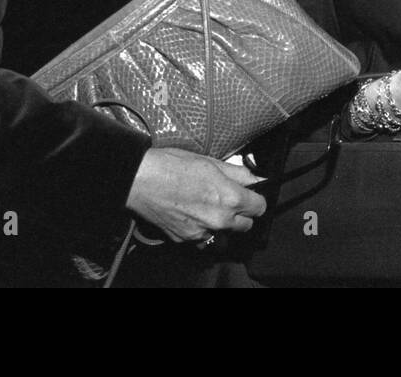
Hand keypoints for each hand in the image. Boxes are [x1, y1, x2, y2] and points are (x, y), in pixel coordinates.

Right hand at [124, 147, 266, 244]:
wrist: (140, 179)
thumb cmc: (174, 165)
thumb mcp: (211, 161)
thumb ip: (238, 173)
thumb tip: (256, 178)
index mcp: (229, 198)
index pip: (259, 208)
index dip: (256, 199)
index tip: (250, 195)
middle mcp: (219, 220)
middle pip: (245, 226)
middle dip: (241, 214)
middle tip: (229, 200)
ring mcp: (202, 232)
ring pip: (223, 233)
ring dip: (220, 223)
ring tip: (205, 206)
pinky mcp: (185, 239)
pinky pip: (202, 237)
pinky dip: (201, 228)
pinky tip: (191, 213)